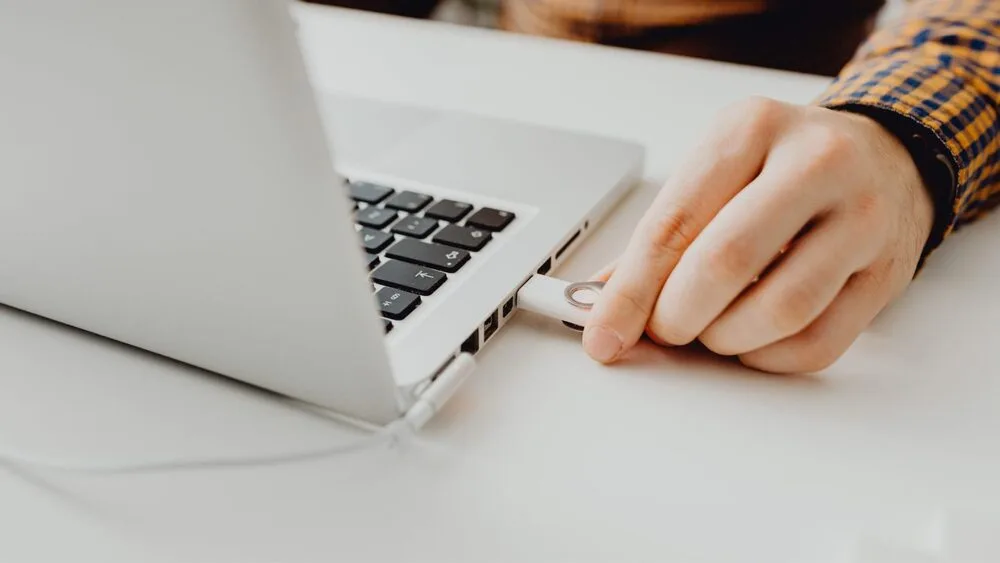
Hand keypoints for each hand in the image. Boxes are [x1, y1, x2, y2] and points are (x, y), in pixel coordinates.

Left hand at [583, 97, 934, 372]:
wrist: (884, 157)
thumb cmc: (782, 168)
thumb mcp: (716, 173)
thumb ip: (658, 237)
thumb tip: (600, 304)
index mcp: (751, 129)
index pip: (674, 223)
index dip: (630, 292)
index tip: (603, 334)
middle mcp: (815, 163)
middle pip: (726, 262)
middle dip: (677, 316)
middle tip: (664, 329)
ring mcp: (861, 217)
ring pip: (780, 310)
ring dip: (725, 339)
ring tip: (711, 328)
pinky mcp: (887, 272)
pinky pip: (818, 343)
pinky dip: (768, 358)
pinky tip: (753, 340)